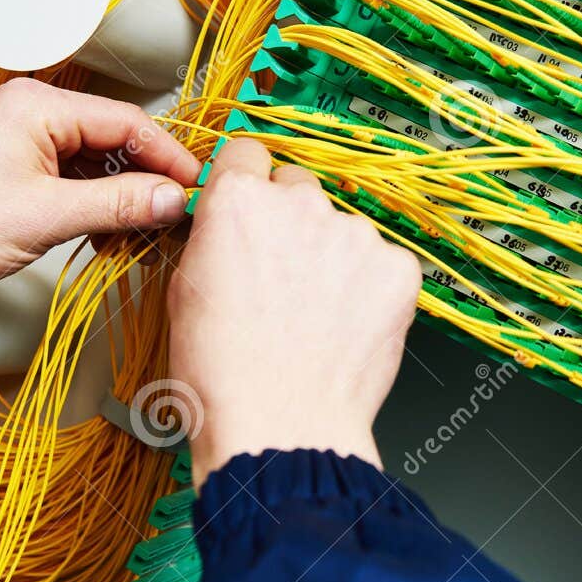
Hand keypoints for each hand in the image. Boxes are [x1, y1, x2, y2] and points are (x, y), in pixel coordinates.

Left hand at [0, 78, 200, 340]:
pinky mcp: (18, 162)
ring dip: (122, 196)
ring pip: (98, 160)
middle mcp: (34, 110)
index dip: (169, 157)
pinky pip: (74, 175)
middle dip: (148, 179)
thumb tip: (173, 199)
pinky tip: (108, 234)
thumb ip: (117, 204)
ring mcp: (25, 136)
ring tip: (143, 233)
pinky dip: (96, 203)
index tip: (197, 189)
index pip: (128, 122)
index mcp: (40, 106)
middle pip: (117, 139)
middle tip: (178, 216)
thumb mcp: (47, 216)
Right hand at [167, 138, 421, 486]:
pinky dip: (369, 290)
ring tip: (314, 318)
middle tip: (282, 280)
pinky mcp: (398, 270)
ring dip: (333, 259)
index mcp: (239, 202)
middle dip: (291, 223)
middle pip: (299, 187)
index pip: (248, 153)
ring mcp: (355, 235)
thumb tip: (227, 227)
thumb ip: (213, 239)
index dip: (247, 184)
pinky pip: (383, 264)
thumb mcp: (183, 292)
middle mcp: (300, 204)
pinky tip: (346, 328)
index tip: (252, 206)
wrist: (281, 428)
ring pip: (343, 229)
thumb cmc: (223, 376)